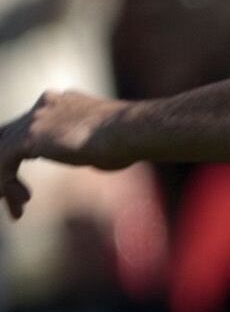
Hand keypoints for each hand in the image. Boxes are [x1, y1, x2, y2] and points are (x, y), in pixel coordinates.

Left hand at [0, 89, 126, 219]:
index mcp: (61, 102)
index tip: (39, 178)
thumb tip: (96, 157)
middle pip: (9, 136)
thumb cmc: (133, 141)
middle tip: (21, 197)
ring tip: (18, 209)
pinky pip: (2, 161)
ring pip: (2, 150)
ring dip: (6, 182)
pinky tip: (19, 207)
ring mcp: (35, 119)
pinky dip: (5, 184)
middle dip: (8, 167)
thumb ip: (89, 146)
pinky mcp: (30, 138)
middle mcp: (44, 105)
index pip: (31, 127)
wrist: (134, 131)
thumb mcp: (107, 143)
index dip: (28, 155)